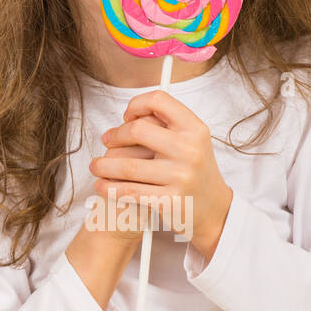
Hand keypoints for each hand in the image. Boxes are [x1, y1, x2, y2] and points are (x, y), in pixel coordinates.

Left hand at [89, 90, 233, 257]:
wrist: (213, 209)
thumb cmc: (196, 171)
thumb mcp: (193, 141)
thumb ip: (167, 124)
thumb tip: (131, 113)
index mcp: (195, 129)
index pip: (159, 101)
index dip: (136, 104)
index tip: (127, 116)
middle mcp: (189, 150)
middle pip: (137, 130)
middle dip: (115, 135)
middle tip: (106, 141)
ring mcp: (180, 176)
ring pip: (127, 165)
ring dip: (104, 165)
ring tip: (96, 166)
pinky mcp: (168, 200)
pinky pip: (129, 191)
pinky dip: (110, 188)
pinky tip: (102, 186)